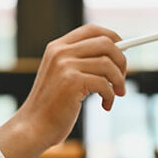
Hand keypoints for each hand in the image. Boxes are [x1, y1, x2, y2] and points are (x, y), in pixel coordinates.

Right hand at [0, 24, 126, 157]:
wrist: (34, 127)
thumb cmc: (54, 105)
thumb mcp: (64, 76)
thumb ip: (83, 62)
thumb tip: (119, 53)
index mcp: (57, 47)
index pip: (92, 30)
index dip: (113, 37)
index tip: (124, 50)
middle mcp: (60, 52)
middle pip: (106, 43)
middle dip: (121, 61)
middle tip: (122, 78)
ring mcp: (65, 66)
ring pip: (109, 64)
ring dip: (119, 81)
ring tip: (116, 94)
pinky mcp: (71, 82)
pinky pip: (105, 84)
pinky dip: (111, 97)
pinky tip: (106, 105)